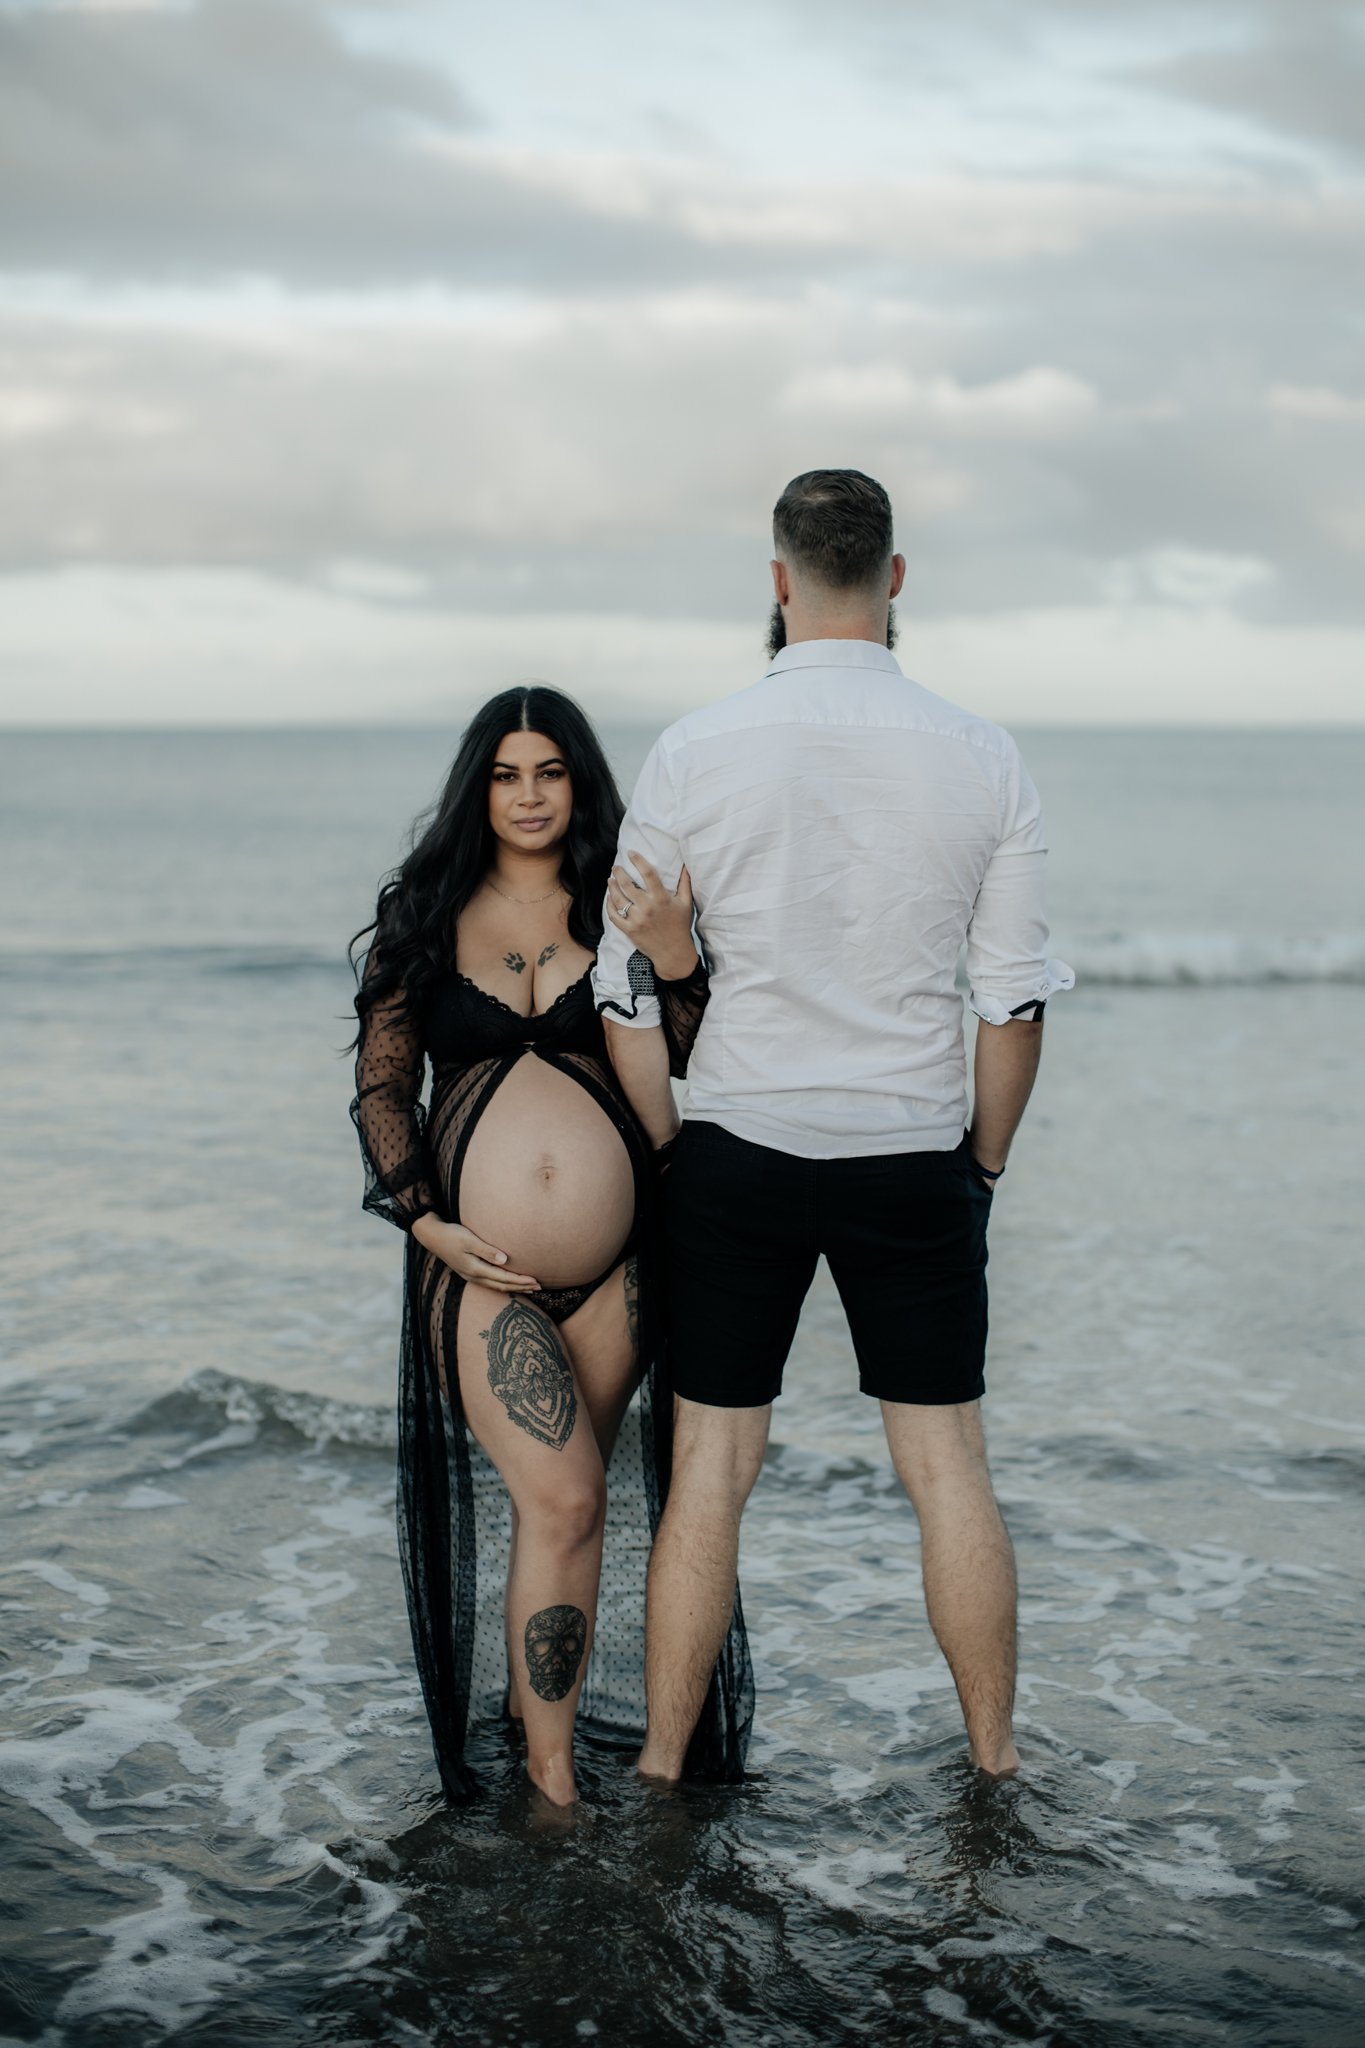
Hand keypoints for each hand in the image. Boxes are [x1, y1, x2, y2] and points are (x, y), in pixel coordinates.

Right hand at [412, 1216, 539, 1291]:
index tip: (536, 1280)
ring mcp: (470, 1276)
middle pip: (502, 1286)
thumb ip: (487, 1250)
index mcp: (475, 1269)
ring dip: (513, 1288)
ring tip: (528, 1288)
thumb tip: (505, 1260)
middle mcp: (474, 1276)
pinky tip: (508, 1282)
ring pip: (496, 1286)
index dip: (521, 1280)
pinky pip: (490, 1282)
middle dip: (521, 1287)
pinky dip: (503, 1284)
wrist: (432, 1236)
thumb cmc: (451, 1235)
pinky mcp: (469, 1271)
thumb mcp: (469, 1240)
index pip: (504, 1278)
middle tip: (538, 1287)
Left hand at [606, 852, 697, 979]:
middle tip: (616, 867)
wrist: (673, 952)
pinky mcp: (629, 930)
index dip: (638, 860)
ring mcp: (636, 919)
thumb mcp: (685, 903)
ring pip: (618, 899)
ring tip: (610, 880)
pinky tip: (609, 898)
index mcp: (661, 898)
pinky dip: (609, 905)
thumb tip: (685, 865)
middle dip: (619, 873)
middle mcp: (647, 907)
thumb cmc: (680, 926)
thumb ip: (685, 883)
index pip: (648, 874)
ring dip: (612, 887)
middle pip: (627, 884)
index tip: (631, 853)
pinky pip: (614, 915)